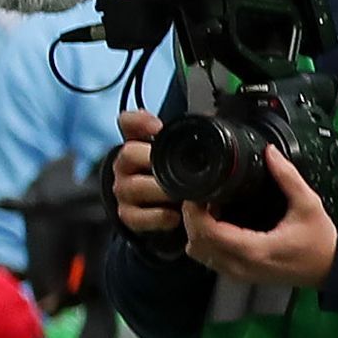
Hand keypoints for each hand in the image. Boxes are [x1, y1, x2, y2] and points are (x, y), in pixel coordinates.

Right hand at [112, 111, 178, 242]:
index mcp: (138, 144)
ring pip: (136, 187)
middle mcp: (125, 165)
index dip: (140, 121)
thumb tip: (213, 122)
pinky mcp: (127, 215)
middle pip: (130, 154)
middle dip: (156, 162)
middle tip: (181, 170)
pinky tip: (176, 215)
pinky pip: (139, 216)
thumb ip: (189, 139)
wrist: (162, 211)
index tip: (158, 127)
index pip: (129, 123)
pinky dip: (160, 217)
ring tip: (184, 197)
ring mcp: (124, 190)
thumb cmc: (175, 178)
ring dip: (163, 192)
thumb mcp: (182, 157)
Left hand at [180, 136, 337, 292]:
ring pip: (199, 253)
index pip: (207, 233)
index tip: (197, 193)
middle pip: (196, 243)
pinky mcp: (239, 275)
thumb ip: (288, 178)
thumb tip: (270, 153)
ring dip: (197, 230)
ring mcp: (238, 273)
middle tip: (202, 197)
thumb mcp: (308, 204)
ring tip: (210, 209)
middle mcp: (240, 265)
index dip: (195, 212)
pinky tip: (219, 223)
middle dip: (193, 218)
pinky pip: (210, 258)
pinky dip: (206, 241)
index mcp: (254, 249)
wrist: (331, 269)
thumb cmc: (320, 240)